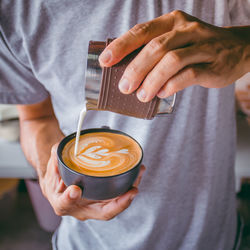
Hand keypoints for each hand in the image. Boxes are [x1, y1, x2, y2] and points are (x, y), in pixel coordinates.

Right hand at [39, 143, 145, 220]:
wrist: (60, 185)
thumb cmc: (55, 177)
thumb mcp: (52, 165)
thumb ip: (56, 157)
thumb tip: (60, 152)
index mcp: (63, 202)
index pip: (66, 204)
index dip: (70, 198)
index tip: (75, 190)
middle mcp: (82, 208)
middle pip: (103, 211)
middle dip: (120, 203)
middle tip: (132, 190)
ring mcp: (95, 204)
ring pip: (115, 204)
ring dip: (130, 192)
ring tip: (139, 173)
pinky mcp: (104, 197)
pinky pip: (118, 195)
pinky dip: (129, 185)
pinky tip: (137, 172)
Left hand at [99, 10, 249, 101]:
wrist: (238, 48)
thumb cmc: (198, 47)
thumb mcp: (176, 40)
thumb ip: (154, 51)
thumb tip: (126, 71)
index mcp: (172, 22)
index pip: (142, 31)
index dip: (121, 45)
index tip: (105, 61)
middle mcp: (187, 30)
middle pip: (155, 47)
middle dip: (135, 69)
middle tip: (124, 87)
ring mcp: (202, 46)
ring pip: (171, 61)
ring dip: (152, 80)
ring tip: (141, 95)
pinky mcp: (213, 65)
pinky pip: (188, 75)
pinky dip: (171, 86)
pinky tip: (162, 93)